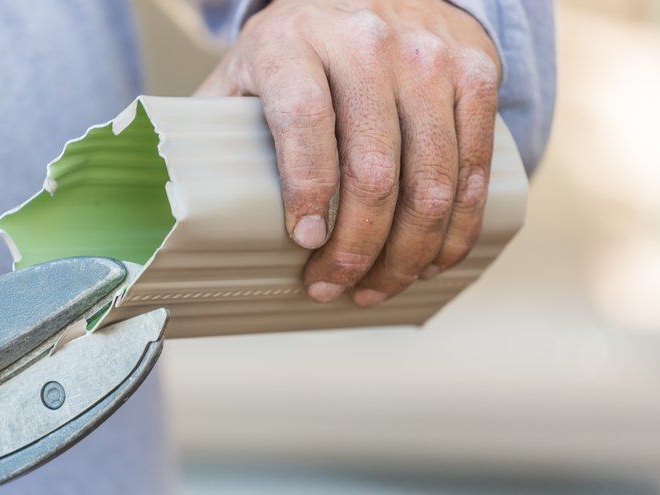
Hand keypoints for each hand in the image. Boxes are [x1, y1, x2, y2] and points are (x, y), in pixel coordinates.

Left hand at [197, 0, 500, 305]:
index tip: (305, 243)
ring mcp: (429, 57)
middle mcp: (367, 42)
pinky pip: (475, 167)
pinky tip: (429, 260)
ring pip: (432, 178)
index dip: (308, 189)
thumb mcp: (246, 74)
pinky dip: (456, 228)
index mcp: (294, 42)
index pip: (305, 119)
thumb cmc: (298, 52)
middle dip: (356, 248)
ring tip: (377, 287)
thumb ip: (218, 129)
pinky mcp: (475, 73)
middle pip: (374, 167)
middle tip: (332, 288)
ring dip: (407, 252)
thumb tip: (184, 209)